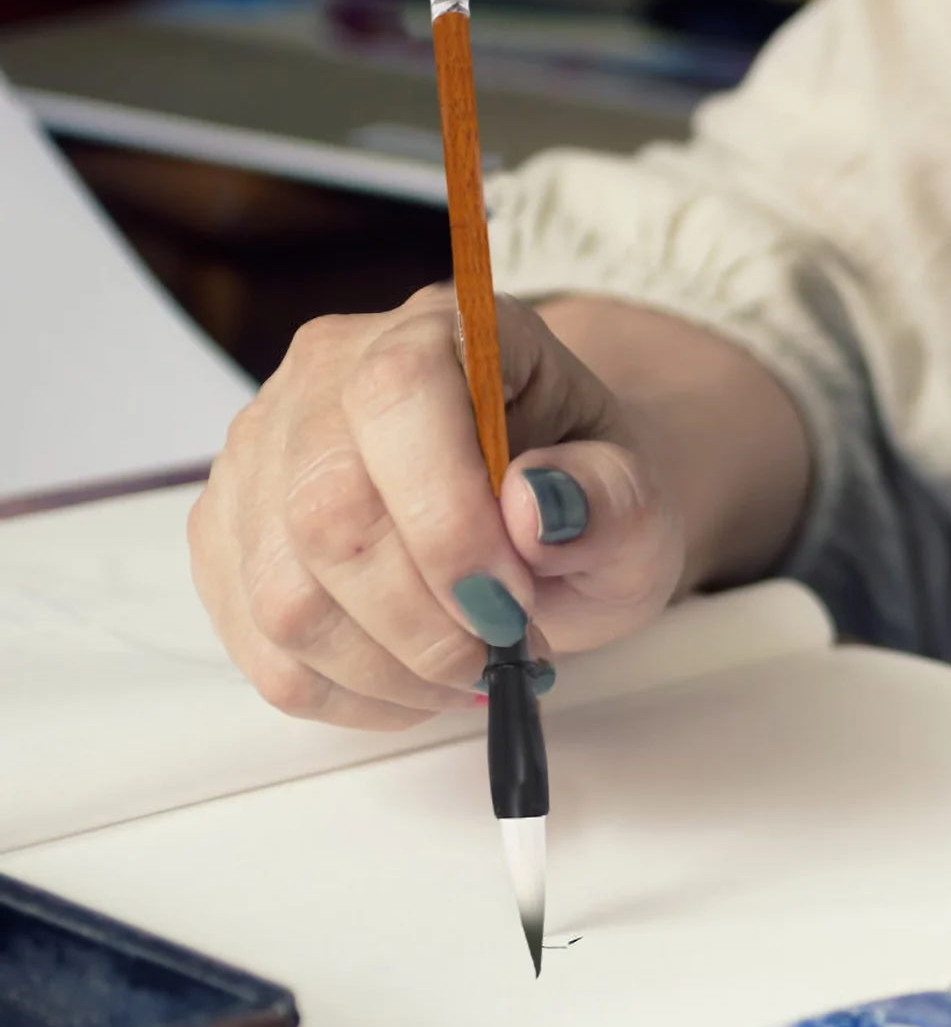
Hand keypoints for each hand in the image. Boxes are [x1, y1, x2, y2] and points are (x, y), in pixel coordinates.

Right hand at [189, 285, 684, 728]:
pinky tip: (415, 684)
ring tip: (469, 673)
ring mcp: (262, 458)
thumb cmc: (587, 498)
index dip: (450, 525)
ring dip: (393, 673)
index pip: (397, 400)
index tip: (514, 606)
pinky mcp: (233, 540)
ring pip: (285, 600)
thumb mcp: (641, 502)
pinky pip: (264, 651)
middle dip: (428, 625)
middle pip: (328, 518)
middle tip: (504, 656)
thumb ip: (612, 499)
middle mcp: (325, 375)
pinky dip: (351, 695)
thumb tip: (537, 506)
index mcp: (441, 332)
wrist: (548, 514)